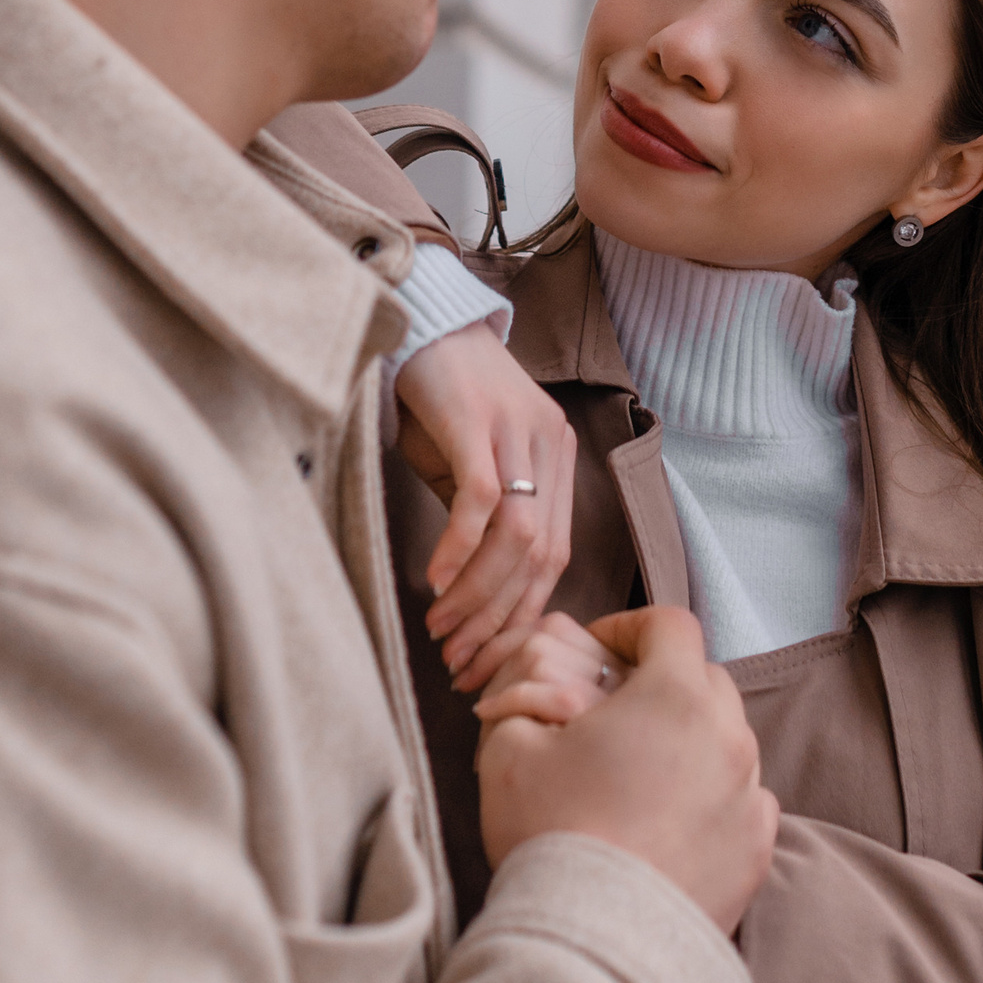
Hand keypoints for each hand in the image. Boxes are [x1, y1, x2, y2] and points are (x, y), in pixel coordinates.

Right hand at [393, 321, 576, 679]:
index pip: (556, 556)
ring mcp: (518, 432)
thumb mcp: (472, 463)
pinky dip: (460, 548)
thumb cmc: (441, 399)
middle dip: (500, 619)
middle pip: (542, 555)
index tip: (489, 657)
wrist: (422, 321)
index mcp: (560, 460)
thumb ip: (486, 518)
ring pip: (517, 537)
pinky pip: (481, 500)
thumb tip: (473, 587)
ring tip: (444, 628)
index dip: (524, 615)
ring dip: (478, 593)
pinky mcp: (479, 421)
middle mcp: (552, 447)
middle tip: (463, 660)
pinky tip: (437, 580)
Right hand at [476, 607, 778, 934]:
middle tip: (613, 713)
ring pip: (728, 741)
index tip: (599, 653)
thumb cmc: (550, 833)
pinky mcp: (756, 851)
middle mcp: (730, 737)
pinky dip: (712, 797)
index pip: (670, 626)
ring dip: (689, 742)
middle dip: (662, 683)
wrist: (595, 942)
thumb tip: (540, 687)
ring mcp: (750, 796)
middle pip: (706, 680)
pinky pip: (743, 801)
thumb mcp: (508, 747)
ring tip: (639, 774)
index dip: (630, 628)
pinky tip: (670, 822)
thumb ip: (525, 696)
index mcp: (676, 696)